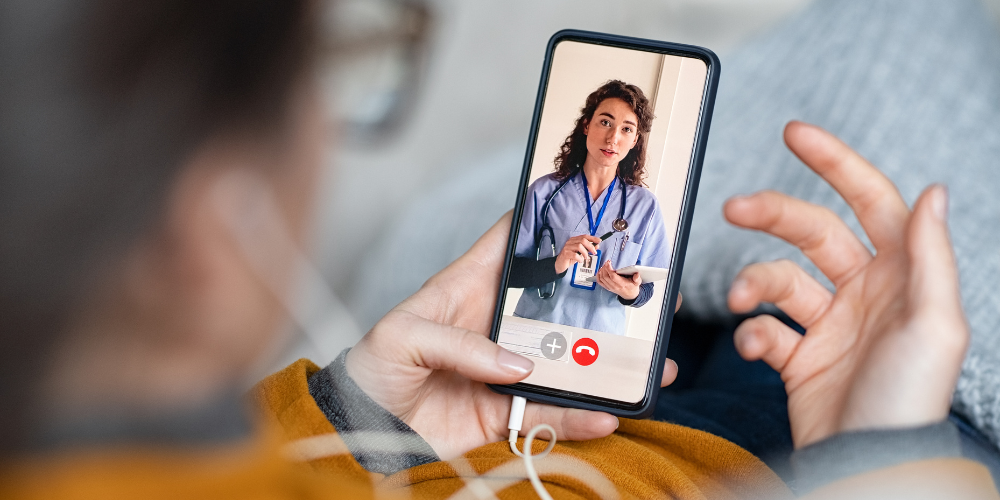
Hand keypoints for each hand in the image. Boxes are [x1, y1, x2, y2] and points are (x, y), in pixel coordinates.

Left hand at [345, 212, 679, 459]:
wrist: (360, 429)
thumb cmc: (372, 368)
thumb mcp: (402, 336)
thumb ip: (460, 343)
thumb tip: (518, 365)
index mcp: (468, 286)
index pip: (511, 242)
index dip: (545, 221)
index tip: (589, 208)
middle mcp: (496, 323)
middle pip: (557, 302)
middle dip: (600, 296)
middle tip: (643, 291)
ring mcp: (506, 368)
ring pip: (568, 361)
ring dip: (606, 363)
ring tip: (648, 363)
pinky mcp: (505, 411)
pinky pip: (551, 413)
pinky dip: (580, 417)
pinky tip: (608, 415)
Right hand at [554, 234, 601, 273]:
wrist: (560, 264)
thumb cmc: (570, 257)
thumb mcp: (581, 253)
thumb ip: (588, 249)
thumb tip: (597, 246)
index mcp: (574, 240)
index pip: (584, 236)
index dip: (592, 238)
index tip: (599, 241)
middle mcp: (570, 242)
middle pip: (582, 240)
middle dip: (590, 246)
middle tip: (594, 252)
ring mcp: (567, 247)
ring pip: (579, 246)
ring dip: (585, 253)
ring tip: (585, 258)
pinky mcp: (565, 254)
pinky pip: (575, 255)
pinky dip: (580, 258)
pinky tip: (580, 261)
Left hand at [595, 261, 640, 299]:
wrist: (629, 295)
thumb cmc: (632, 287)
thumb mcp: (637, 282)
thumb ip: (637, 278)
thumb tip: (637, 274)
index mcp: (622, 284)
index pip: (613, 276)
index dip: (609, 268)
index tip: (609, 262)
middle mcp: (614, 286)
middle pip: (606, 276)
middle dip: (605, 267)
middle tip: (607, 262)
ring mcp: (610, 287)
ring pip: (602, 278)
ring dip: (601, 271)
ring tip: (604, 265)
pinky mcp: (607, 287)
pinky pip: (600, 282)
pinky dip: (598, 276)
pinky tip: (600, 271)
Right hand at [725, 121, 968, 447]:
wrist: (867, 461)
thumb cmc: (909, 397)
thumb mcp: (934, 323)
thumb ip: (929, 255)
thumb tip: (934, 191)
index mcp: (900, 275)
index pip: (870, 201)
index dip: (836, 163)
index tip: (795, 134)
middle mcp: (864, 293)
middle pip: (811, 231)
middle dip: (772, 213)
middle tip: (734, 207)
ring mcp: (829, 325)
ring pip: (779, 279)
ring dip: (754, 283)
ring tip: (743, 300)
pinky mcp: (798, 357)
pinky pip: (765, 330)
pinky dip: (752, 335)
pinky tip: (758, 350)